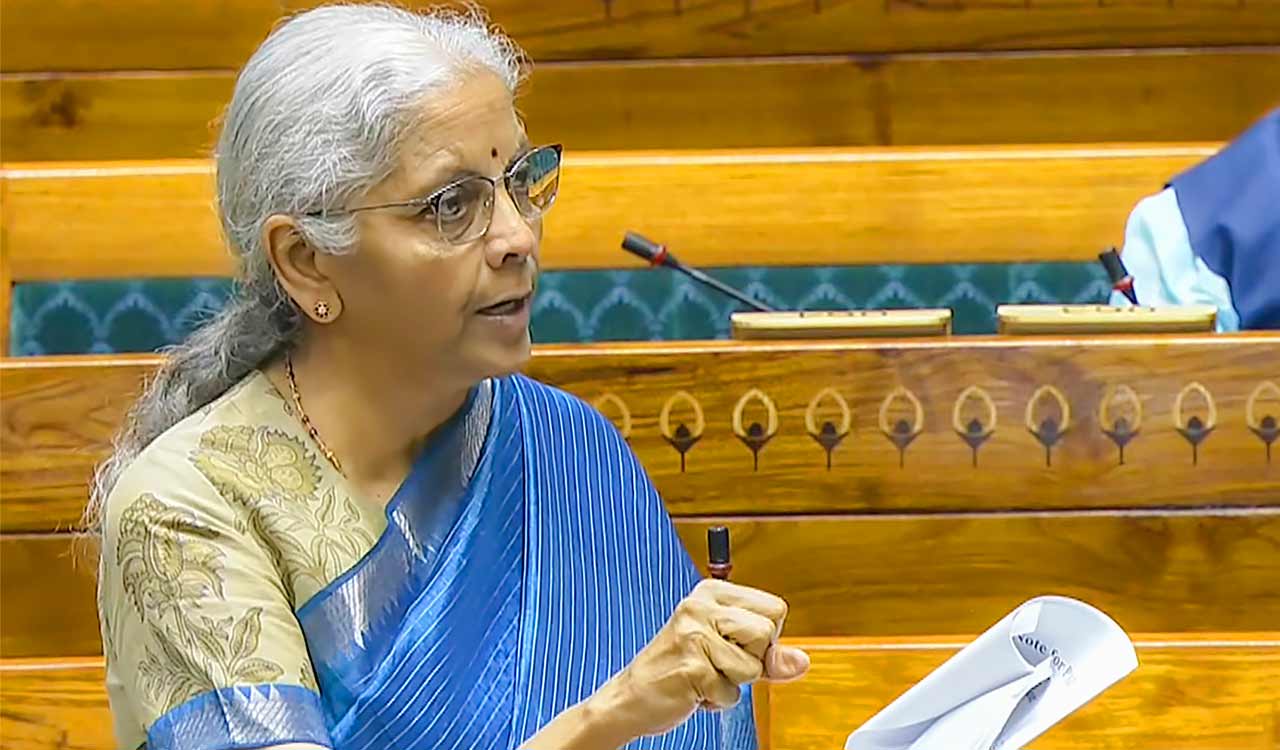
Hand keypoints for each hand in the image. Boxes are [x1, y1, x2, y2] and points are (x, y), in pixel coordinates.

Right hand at [589, 579, 809, 739]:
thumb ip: (767, 655)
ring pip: (753, 666)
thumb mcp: (727, 652)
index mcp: (712, 592)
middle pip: (767, 633)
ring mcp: (693, 635)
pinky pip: (732, 693)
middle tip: (717, 662)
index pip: (775, 609)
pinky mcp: (691, 667)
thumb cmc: (680, 669)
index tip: (735, 645)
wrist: (631, 697)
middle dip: (751, 660)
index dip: (765, 637)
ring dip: (732, 682)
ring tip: (704, 674)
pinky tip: (693, 689)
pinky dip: (716, 700)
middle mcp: (700, 605)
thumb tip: (802, 662)